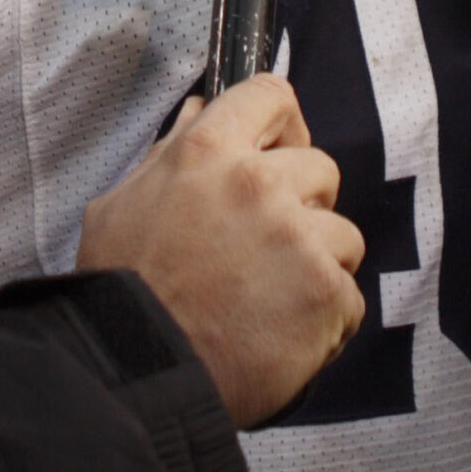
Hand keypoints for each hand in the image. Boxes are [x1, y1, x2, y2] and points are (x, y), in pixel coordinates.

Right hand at [75, 74, 365, 425]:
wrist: (138, 375)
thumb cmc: (125, 294)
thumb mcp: (121, 206)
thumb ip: (168, 154)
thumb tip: (198, 112)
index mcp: (207, 153)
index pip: (270, 96)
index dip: (280, 124)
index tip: (278, 149)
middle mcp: (258, 185)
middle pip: (321, 168)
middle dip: (303, 204)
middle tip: (266, 247)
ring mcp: (298, 238)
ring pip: (343, 234)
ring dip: (317, 265)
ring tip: (272, 300)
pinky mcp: (326, 292)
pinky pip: (350, 295)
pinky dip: (325, 320)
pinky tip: (282, 334)